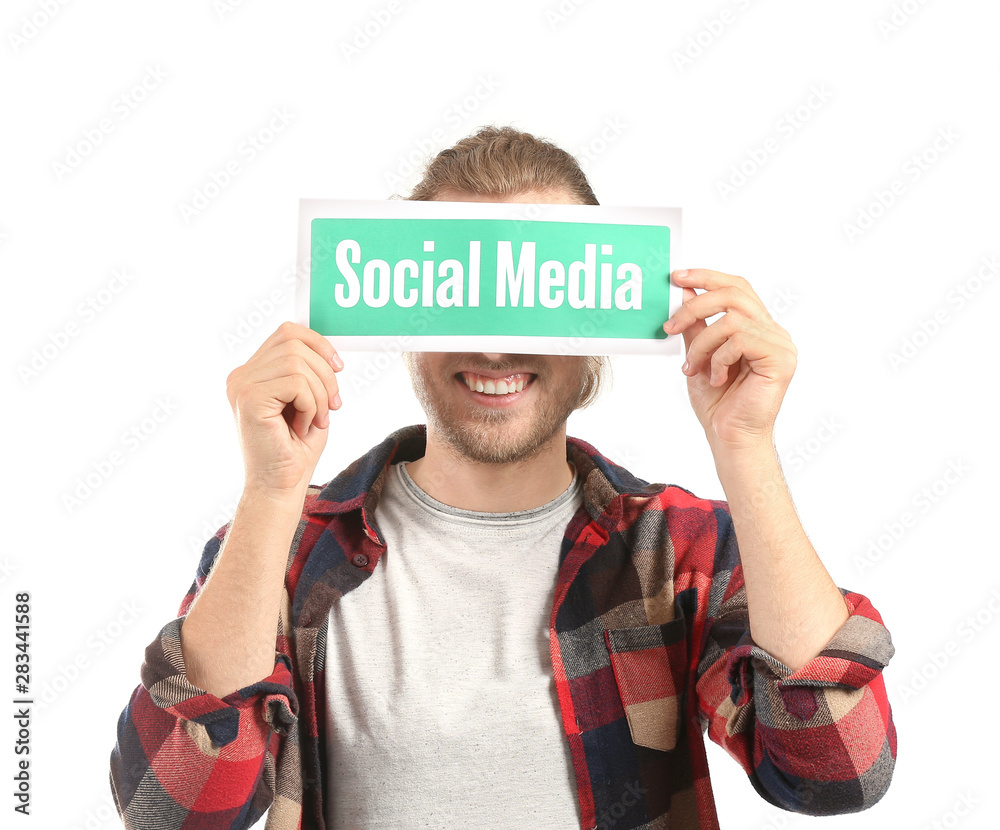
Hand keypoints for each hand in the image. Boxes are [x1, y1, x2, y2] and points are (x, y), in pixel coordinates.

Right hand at [226, 322, 343, 497]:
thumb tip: (328, 346)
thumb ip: (310, 371)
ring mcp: (241, 386)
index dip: (318, 343)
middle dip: (324, 373)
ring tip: (315, 420)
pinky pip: (296, 383)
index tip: (338, 369)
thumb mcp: (309, 401)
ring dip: (319, 393)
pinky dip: (311, 405)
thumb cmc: (296, 449)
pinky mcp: (249, 399)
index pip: (287, 332)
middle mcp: (241, 376)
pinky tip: (303, 426)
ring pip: (297, 362)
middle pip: (294, 342)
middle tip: (332, 405)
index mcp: (252, 373)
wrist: (280, 486)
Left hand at [663, 269, 795, 453]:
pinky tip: (716, 378)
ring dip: (702, 343)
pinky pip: (740, 340)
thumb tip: (684, 292)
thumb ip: (696, 325)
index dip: (707, 277)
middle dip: (695, 305)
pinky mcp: (781, 360)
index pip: (737, 288)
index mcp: (756, 327)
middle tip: (669, 326)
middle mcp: (772, 331)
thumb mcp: (698, 355)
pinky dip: (718, 358)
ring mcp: (780, 345)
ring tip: (693, 367)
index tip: (677, 276)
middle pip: (734, 294)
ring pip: (732, 319)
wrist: (730, 438)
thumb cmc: (718, 403)